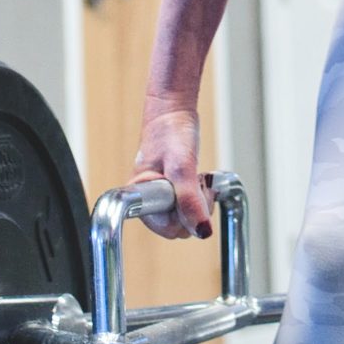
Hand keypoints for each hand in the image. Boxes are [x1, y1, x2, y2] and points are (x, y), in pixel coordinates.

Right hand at [128, 94, 215, 240]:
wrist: (173, 112)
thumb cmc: (170, 132)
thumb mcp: (182, 166)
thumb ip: (189, 200)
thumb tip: (202, 231)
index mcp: (141, 199)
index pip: (167, 228)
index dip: (186, 216)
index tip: (192, 192)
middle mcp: (149, 202)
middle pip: (180, 226)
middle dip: (196, 207)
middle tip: (197, 182)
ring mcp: (162, 197)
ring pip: (189, 217)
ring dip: (200, 200)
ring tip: (198, 178)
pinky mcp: (174, 191)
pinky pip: (192, 205)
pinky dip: (201, 195)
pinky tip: (199, 180)